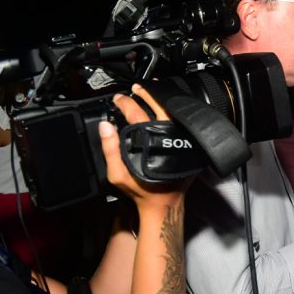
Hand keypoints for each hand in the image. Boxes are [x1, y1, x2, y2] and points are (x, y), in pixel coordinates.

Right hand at [98, 84, 190, 206]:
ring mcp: (181, 140)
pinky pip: (181, 123)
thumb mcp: (118, 175)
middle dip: (147, 93)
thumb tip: (105, 126)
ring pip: (174, 112)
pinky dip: (173, 112)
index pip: (137, 114)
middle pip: (160, 107)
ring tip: (152, 91)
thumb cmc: (142, 192)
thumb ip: (110, 149)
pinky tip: (167, 108)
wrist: (164, 204)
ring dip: (162, 99)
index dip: (126, 103)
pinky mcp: (188, 145)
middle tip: (137, 88)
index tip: (118, 99)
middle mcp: (169, 138)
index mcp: (151, 143)